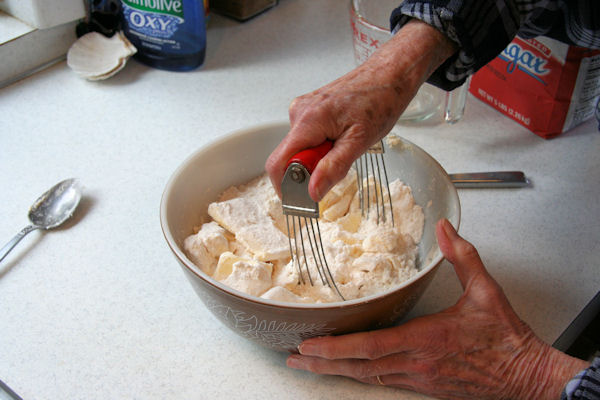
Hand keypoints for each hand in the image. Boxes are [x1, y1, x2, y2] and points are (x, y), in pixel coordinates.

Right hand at [265, 20, 455, 201]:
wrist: (390, 74)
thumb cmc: (380, 101)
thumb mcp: (360, 142)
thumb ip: (333, 168)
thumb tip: (312, 192)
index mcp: (308, 121)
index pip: (278, 163)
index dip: (286, 187)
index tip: (303, 199)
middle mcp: (299, 113)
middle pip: (289, 157)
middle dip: (311, 168)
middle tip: (341, 160)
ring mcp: (303, 109)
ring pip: (300, 148)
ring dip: (319, 156)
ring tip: (347, 143)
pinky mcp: (309, 109)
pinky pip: (307, 137)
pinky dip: (322, 144)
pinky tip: (343, 135)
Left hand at [287, 219, 588, 399]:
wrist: (526, 375)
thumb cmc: (505, 338)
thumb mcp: (487, 291)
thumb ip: (463, 257)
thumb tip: (446, 228)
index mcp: (427, 338)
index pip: (371, 346)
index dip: (337, 348)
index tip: (309, 345)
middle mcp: (416, 362)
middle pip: (360, 366)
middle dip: (323, 364)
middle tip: (293, 359)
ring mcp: (419, 378)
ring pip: (369, 377)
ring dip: (337, 371)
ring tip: (309, 366)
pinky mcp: (425, 386)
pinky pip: (385, 382)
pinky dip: (361, 375)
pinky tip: (349, 371)